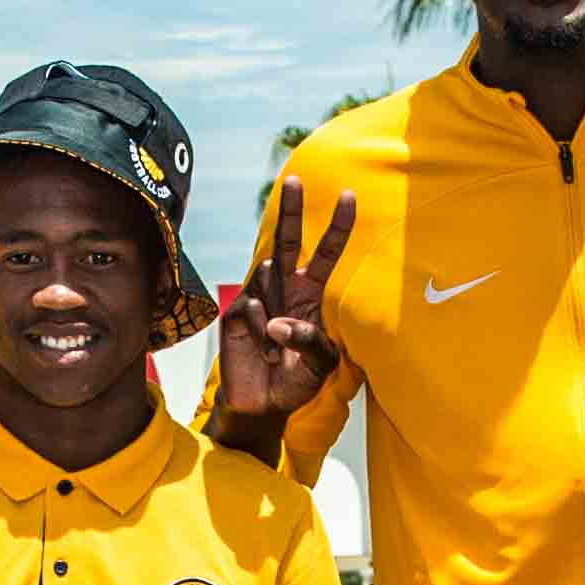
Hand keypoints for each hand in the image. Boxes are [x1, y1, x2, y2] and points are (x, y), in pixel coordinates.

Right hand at [209, 183, 354, 426]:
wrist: (262, 403)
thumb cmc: (296, 381)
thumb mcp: (321, 364)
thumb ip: (312, 342)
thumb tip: (281, 322)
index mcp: (309, 294)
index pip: (325, 254)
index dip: (336, 228)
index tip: (348, 197)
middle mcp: (283, 288)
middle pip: (286, 240)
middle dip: (291, 210)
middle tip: (295, 180)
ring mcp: (258, 297)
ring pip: (268, 276)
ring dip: (278, 314)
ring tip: (277, 350)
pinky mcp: (236, 312)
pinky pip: (253, 306)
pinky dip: (262, 330)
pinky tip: (262, 351)